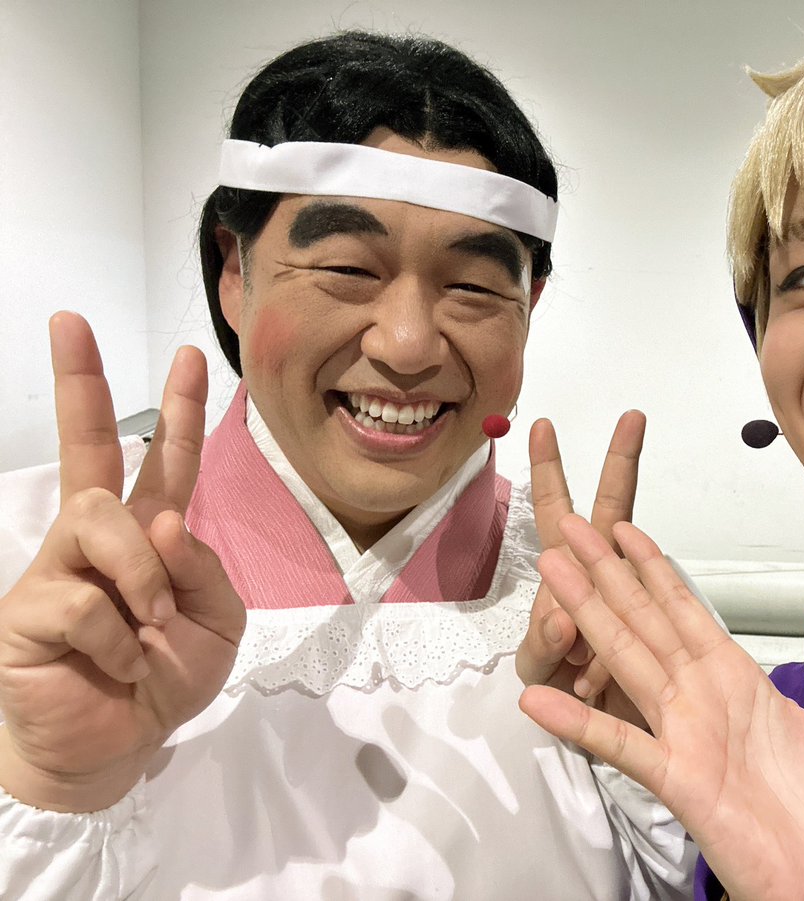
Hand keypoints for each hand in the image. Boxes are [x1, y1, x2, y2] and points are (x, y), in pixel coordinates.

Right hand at [0, 312, 246, 811]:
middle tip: (68, 321)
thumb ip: (203, 568)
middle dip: (80, 382)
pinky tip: (118, 661)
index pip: (165, 461)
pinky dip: (119, 637)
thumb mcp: (216, 623)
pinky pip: (83, 599)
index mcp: (151, 535)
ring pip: (100, 518)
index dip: (179, 410)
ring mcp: (58, 568)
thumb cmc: (167, 678)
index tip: (190, 355)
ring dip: (141, 574)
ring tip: (149, 626)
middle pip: (90, 449)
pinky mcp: (27, 609)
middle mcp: (99, 539)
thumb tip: (164, 520)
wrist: (120, 746)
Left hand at [515, 414, 645, 729]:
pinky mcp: (659, 632)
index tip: (543, 427)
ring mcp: (633, 602)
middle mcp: (603, 579)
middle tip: (632, 418)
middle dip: (620, 463)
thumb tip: (563, 616)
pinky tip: (587, 686)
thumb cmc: (564, 691)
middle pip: (612, 511)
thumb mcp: (537, 670)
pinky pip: (644, 634)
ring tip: (578, 665)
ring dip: (615, 597)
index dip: (550, 471)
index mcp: (566, 579)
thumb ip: (543, 645)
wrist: (605, 735)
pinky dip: (607, 665)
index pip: (557, 513)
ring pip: (635, 575)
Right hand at [520, 516, 803, 900]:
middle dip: (606, 574)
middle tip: (568, 531)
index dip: (652, 567)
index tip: (623, 530)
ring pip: (626, 661)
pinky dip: (578, 722)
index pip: (683, 608)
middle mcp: (697, 696)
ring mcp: (680, 732)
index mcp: (732, 677)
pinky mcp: (674, 776)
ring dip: (589, 620)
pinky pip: (619, 743)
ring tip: (553, 582)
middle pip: (642, 621)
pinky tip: (538, 702)